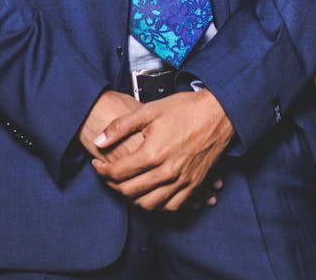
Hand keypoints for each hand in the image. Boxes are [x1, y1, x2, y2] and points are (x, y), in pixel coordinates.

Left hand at [91, 89, 233, 211]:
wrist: (218, 112)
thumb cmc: (185, 109)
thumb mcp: (148, 110)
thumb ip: (120, 126)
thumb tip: (99, 141)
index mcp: (153, 154)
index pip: (118, 173)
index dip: (102, 170)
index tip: (97, 163)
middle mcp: (167, 173)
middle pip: (130, 192)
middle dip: (113, 185)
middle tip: (108, 175)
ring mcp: (182, 182)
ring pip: (150, 205)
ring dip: (133, 198)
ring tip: (126, 185)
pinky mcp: (194, 185)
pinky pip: (172, 207)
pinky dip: (157, 205)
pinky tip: (151, 194)